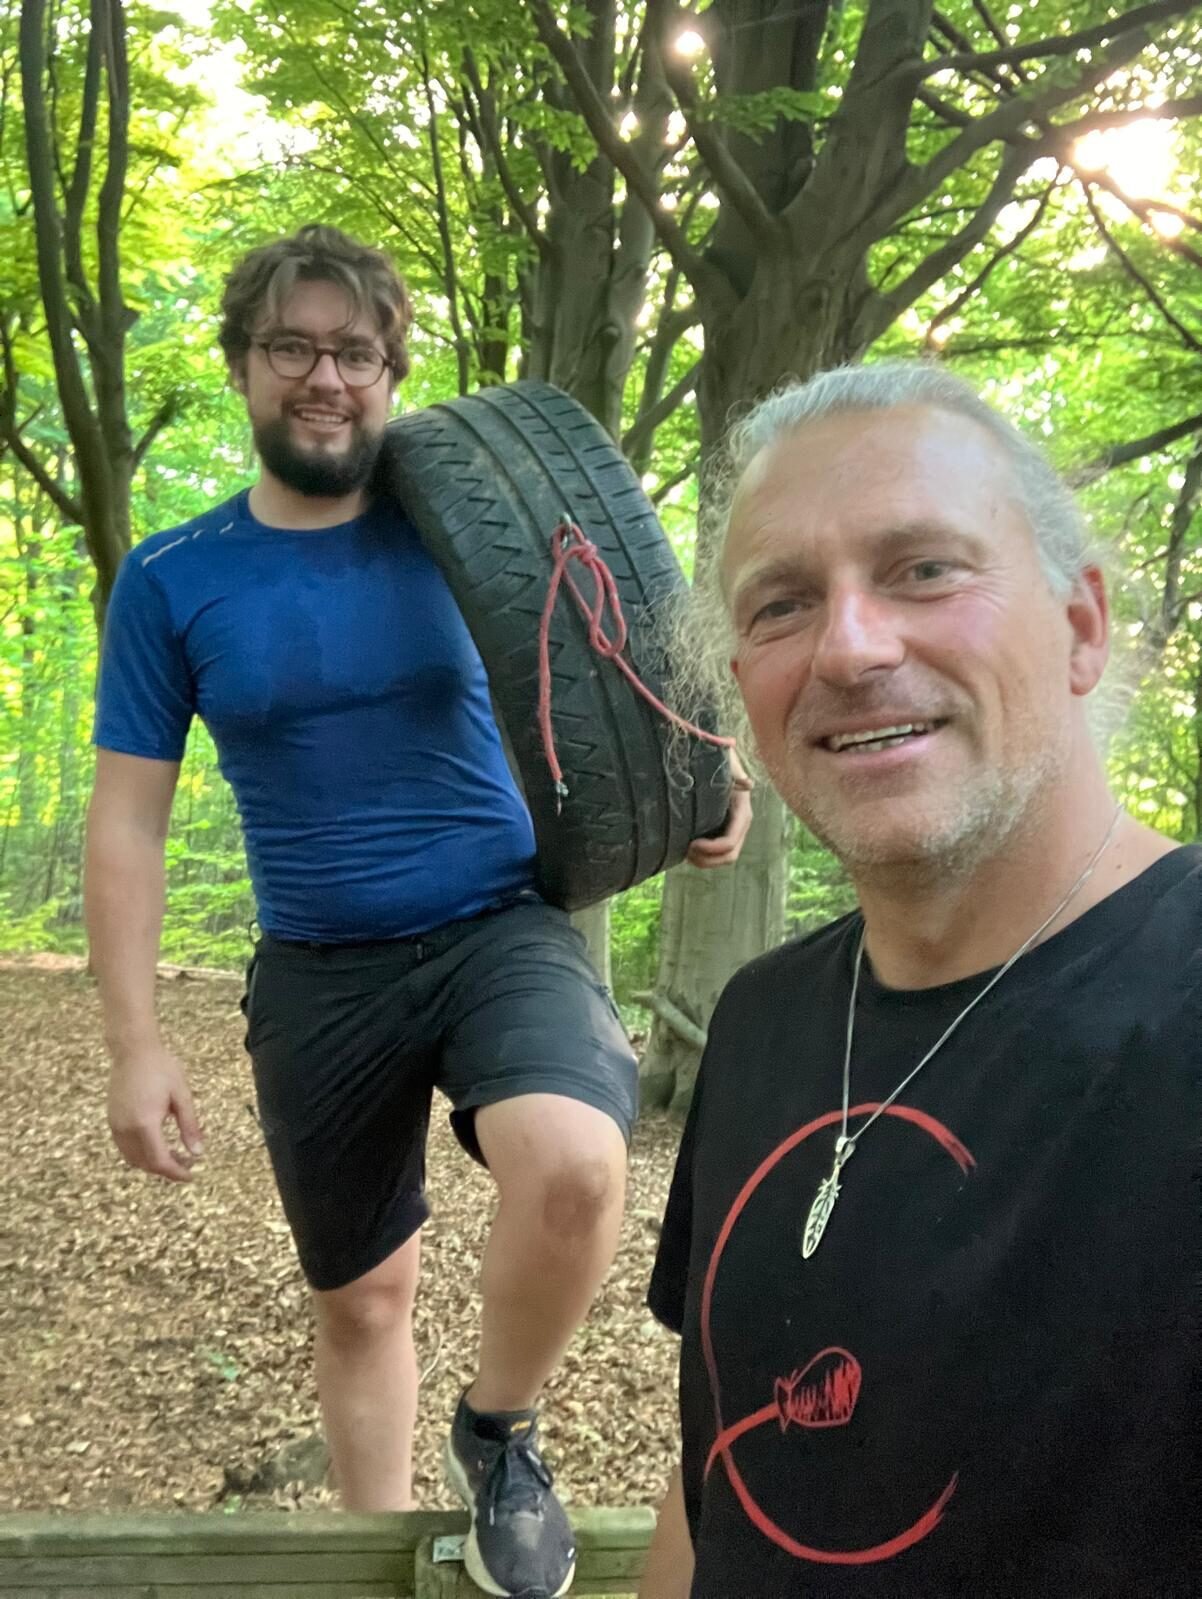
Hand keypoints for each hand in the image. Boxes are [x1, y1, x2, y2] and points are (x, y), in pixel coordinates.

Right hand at [107, 1045, 203, 1182]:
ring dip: (153, 1163)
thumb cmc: (161, 1068)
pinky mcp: (112, 1121)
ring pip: (133, 1159)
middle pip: (145, 1164)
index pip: (159, 1161)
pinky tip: (158, 1145)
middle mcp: (126, 1129)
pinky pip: (125, 1148)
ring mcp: (116, 1126)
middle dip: (167, 1169)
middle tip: (188, 1164)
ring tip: (176, 1156)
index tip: (191, 1175)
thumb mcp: (182, 1096)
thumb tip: (198, 1153)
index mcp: (145, 1124)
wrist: (133, 1050)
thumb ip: (190, 1126)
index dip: (176, 1173)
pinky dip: (141, 1154)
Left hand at [686, 752, 753, 868]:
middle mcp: (739, 824)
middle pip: (729, 855)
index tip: (692, 843)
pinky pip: (715, 853)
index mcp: (742, 811)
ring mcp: (730, 829)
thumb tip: (748, 783)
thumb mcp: (726, 764)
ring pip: (722, 859)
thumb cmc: (719, 760)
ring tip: (684, 852)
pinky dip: (701, 857)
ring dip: (703, 861)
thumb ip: (734, 773)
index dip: (712, 848)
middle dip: (707, 859)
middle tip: (686, 851)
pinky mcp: (720, 831)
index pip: (731, 841)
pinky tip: (686, 849)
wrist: (715, 759)